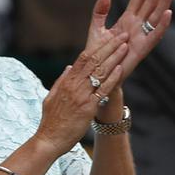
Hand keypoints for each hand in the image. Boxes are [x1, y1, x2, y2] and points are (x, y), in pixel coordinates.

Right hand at [36, 28, 129, 152]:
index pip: (82, 59)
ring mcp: (81, 96)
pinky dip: (112, 79)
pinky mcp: (88, 107)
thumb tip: (69, 67)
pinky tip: (120, 69)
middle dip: (109, 47)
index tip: (108, 37)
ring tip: (125, 47)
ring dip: (114, 58)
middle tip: (122, 35)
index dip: (97, 47)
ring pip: (99, 72)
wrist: (49, 139)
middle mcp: (73, 86)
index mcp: (65, 82)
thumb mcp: (51, 97)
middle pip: (93, 61)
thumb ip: (61, 81)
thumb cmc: (51, 121)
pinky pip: (102, 90)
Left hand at [94, 0, 174, 85]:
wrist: (99, 74)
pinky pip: (155, 34)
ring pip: (156, 14)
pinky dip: (162, 24)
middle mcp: (138, 25)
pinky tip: (168, 12)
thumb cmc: (99, 53)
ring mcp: (142, 35)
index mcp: (127, 19)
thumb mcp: (96, 29)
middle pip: (150, 2)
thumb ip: (100, 12)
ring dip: (164, 1)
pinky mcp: (143, 48)